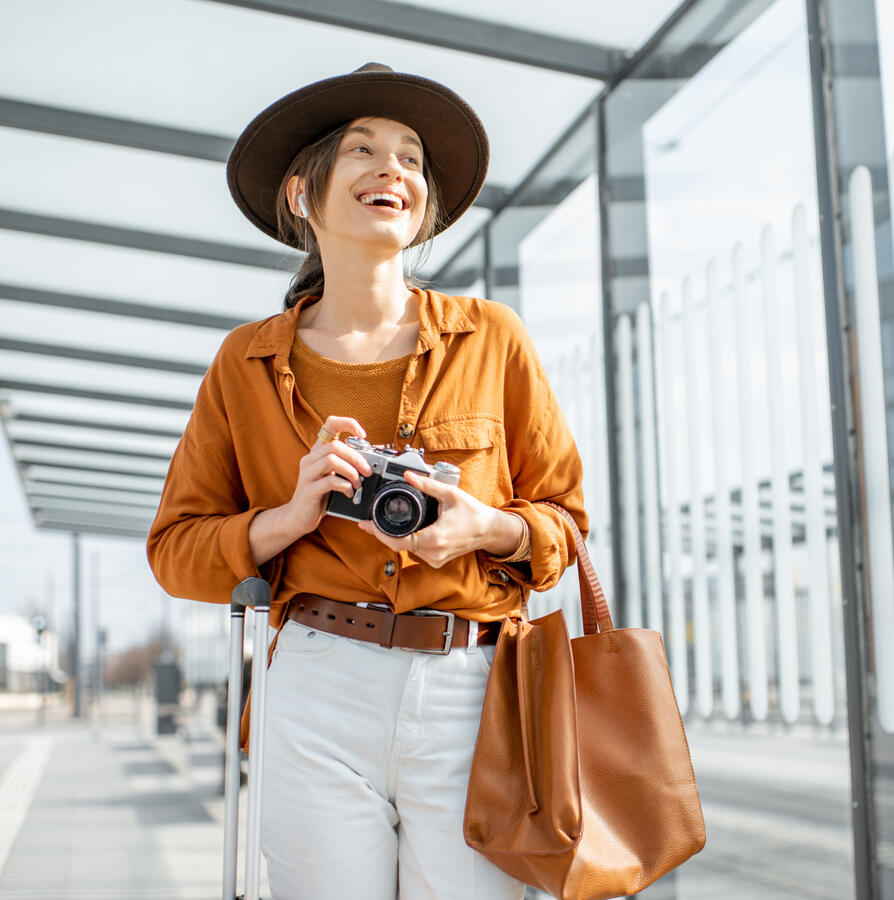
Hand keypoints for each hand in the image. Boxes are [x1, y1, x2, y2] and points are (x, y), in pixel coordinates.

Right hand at [284, 415, 373, 540]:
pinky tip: (350, 493)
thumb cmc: (320, 495)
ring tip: (358, 484)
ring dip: (351, 472)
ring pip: (331, 460)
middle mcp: (310, 459)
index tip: (362, 435)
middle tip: (367, 471)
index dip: (347, 423)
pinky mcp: (309, 490)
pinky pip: (329, 481)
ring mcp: (307, 474)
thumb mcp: (335, 475)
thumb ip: (349, 463)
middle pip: (335, 445)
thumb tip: (376, 452)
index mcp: (318, 452)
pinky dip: (345, 486)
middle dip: (356, 457)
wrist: (298, 517)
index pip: (330, 424)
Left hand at [356, 470, 499, 567]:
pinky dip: (407, 540)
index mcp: (434, 539)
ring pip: (406, 549)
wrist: (489, 530)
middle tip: (369, 522)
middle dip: (383, 533)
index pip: (397, 542)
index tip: (366, 524)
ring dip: (395, 537)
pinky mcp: (437, 560)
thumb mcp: (450, 494)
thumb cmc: (473, 513)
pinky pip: (415, 551)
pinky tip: (402, 530)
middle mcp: (433, 553)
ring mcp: (435, 559)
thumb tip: (409, 474)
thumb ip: (427, 484)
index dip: (378, 534)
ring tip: (382, 523)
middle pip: (398, 545)